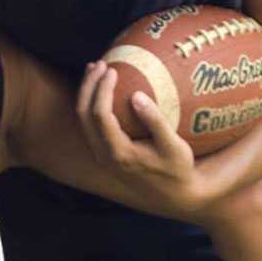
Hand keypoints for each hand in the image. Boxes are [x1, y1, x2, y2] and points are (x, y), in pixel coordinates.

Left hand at [75, 61, 207, 216]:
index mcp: (119, 153)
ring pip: (83, 119)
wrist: (173, 196)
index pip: (100, 116)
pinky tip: (104, 87)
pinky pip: (91, 123)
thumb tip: (137, 95)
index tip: (113, 69)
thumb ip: (155, 121)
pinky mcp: (104, 153)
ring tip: (97, 68)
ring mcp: (101, 155)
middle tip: (101, 63)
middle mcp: (104, 155)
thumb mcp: (174, 146)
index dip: (102, 90)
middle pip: (83, 115)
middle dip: (88, 86)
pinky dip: (92, 102)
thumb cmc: (178, 169)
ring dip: (86, 93)